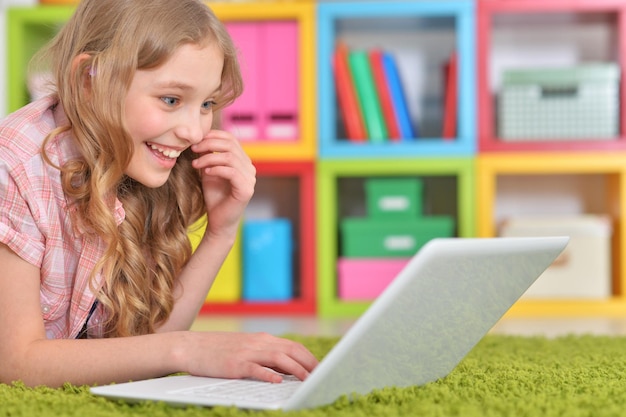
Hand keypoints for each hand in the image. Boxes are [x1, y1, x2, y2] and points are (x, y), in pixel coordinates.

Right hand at [180, 332, 318, 382]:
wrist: (191, 347)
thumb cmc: (219, 351)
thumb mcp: (246, 348)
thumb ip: (265, 356)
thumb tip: (286, 369)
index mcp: (262, 339)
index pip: (293, 346)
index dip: (309, 357)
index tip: (320, 368)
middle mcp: (258, 343)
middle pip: (291, 350)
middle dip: (309, 363)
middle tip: (320, 376)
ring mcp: (246, 352)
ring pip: (278, 358)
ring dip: (295, 369)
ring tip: (307, 379)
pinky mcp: (234, 364)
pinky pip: (255, 368)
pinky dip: (268, 374)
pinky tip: (277, 381)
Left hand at [191, 130, 255, 239]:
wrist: (218, 222)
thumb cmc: (214, 197)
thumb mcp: (208, 171)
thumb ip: (208, 156)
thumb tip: (200, 138)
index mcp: (242, 161)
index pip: (231, 139)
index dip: (214, 135)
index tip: (196, 140)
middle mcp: (249, 168)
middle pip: (231, 145)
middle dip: (209, 144)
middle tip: (193, 149)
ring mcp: (250, 179)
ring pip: (230, 157)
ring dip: (209, 158)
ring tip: (195, 164)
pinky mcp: (246, 189)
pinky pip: (232, 172)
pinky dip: (217, 169)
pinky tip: (205, 172)